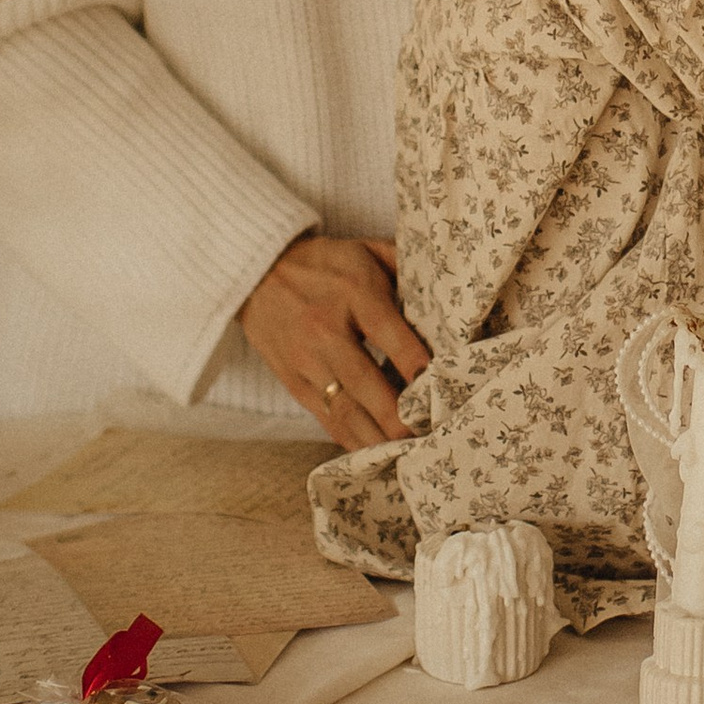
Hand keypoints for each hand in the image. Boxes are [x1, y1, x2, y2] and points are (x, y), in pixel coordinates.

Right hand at [238, 233, 429, 449]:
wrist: (257, 273)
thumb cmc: (326, 263)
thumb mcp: (368, 251)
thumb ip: (406, 270)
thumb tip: (446, 296)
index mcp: (353, 293)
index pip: (388, 333)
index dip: (415, 362)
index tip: (439, 386)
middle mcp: (326, 330)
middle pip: (364, 381)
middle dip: (396, 415)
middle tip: (426, 435)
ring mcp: (306, 360)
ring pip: (343, 409)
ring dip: (375, 436)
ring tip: (405, 453)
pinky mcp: (292, 382)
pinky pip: (324, 418)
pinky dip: (350, 438)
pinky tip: (372, 451)